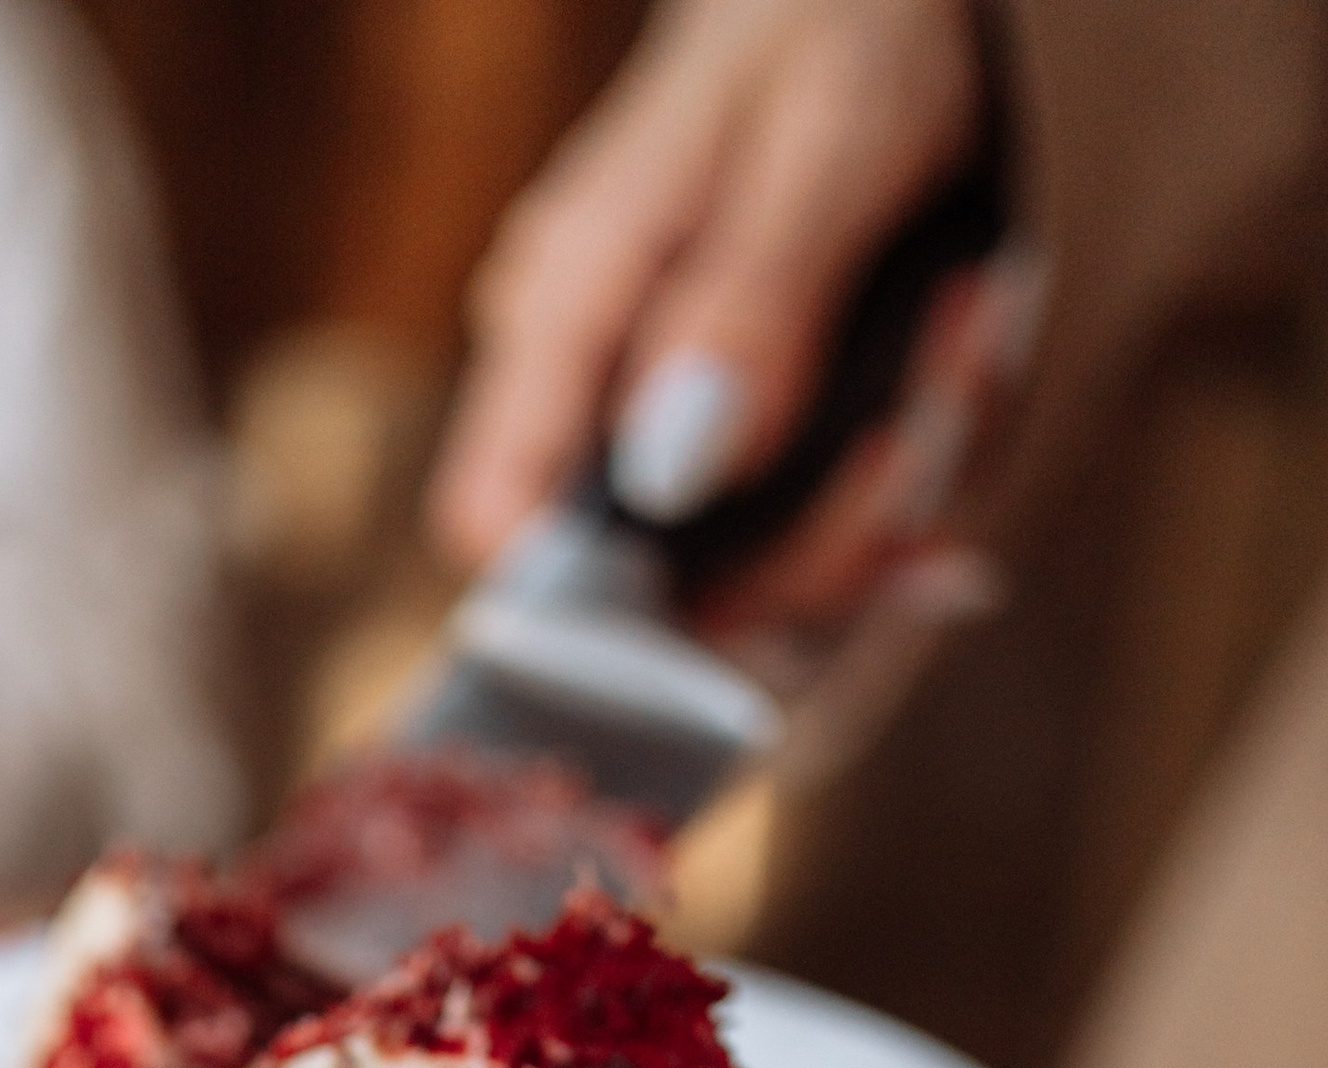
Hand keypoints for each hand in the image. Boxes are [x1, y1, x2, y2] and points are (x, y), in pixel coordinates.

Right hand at [427, 0, 1003, 651]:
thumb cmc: (835, 22)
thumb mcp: (818, 143)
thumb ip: (750, 304)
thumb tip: (679, 468)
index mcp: (565, 308)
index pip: (496, 520)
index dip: (589, 604)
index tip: (755, 580)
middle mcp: (603, 388)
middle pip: (662, 586)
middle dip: (828, 537)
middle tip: (939, 401)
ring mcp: (677, 422)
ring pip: (769, 571)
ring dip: (904, 489)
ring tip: (976, 325)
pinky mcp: (757, 437)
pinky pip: (831, 522)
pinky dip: (922, 470)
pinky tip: (970, 356)